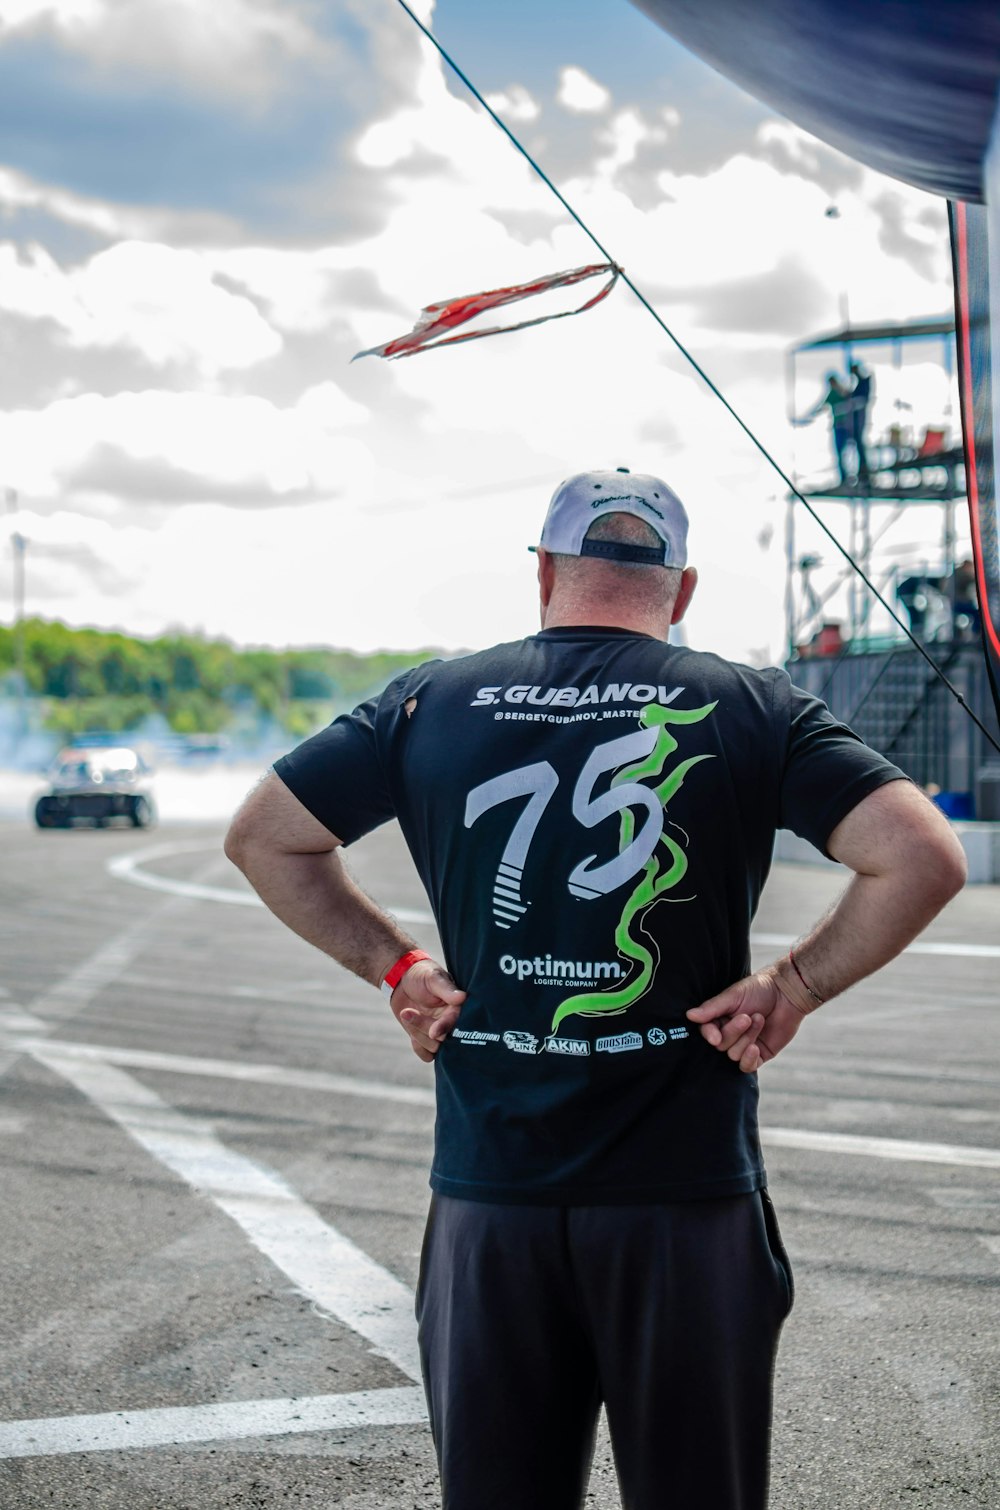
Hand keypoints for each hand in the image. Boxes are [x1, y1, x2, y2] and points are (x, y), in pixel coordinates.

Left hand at [391, 958, 465, 1062]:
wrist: (403, 981)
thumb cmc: (421, 975)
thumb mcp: (433, 978)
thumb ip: (446, 990)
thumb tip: (462, 998)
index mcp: (458, 1008)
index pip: (456, 1023)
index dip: (445, 1028)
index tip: (433, 1031)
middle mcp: (452, 1023)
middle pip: (445, 1039)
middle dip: (424, 1028)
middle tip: (407, 1012)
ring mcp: (441, 1033)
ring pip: (434, 1048)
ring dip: (417, 1033)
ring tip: (405, 1013)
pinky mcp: (428, 1040)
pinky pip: (427, 1055)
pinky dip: (417, 1046)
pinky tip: (410, 1026)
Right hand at [686, 966, 810, 1072]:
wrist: (787, 994)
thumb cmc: (758, 989)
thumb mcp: (733, 996)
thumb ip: (712, 1008)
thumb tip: (689, 1015)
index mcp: (720, 1018)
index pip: (707, 1032)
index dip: (710, 1035)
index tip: (715, 1037)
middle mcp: (729, 1033)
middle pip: (721, 1045)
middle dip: (734, 1032)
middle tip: (748, 1016)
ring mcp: (744, 1045)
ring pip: (734, 1054)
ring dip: (747, 1038)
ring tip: (759, 1019)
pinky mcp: (759, 1054)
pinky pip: (747, 1067)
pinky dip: (748, 1059)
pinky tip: (755, 1047)